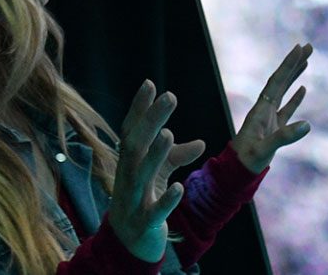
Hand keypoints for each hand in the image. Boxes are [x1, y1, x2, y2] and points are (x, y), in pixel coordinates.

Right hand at [108, 80, 201, 261]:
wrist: (126, 244)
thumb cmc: (142, 201)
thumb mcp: (159, 176)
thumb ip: (176, 157)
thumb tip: (201, 142)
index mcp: (129, 163)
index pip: (131, 130)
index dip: (139, 108)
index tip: (150, 83)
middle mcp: (127, 177)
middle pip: (136, 145)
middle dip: (151, 120)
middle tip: (170, 96)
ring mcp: (134, 200)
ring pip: (141, 175)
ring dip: (155, 154)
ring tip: (169, 133)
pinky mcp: (145, 223)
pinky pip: (155, 211)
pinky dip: (166, 200)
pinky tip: (178, 188)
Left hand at [233, 43, 313, 173]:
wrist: (236, 172)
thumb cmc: (248, 160)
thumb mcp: (265, 149)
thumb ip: (285, 137)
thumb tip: (307, 125)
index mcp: (261, 109)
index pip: (277, 81)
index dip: (288, 65)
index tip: (300, 48)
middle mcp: (264, 109)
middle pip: (280, 80)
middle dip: (294, 63)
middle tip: (309, 46)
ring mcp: (269, 118)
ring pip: (284, 91)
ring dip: (295, 75)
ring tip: (307, 61)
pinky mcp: (274, 128)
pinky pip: (286, 108)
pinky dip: (294, 97)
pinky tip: (303, 89)